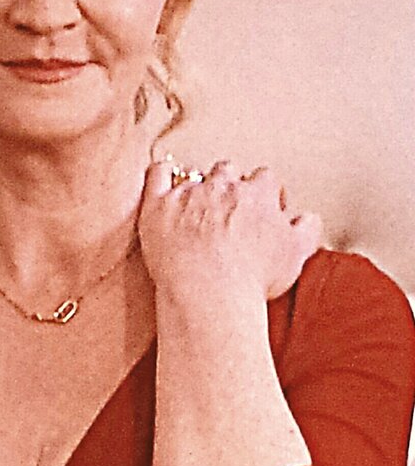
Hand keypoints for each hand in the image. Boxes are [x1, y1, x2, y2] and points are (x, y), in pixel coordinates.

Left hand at [138, 160, 321, 302]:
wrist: (211, 294)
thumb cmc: (253, 280)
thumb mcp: (296, 254)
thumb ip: (306, 229)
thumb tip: (306, 217)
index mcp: (258, 195)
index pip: (265, 179)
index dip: (264, 192)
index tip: (261, 207)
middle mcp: (223, 187)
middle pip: (228, 171)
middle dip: (229, 185)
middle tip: (228, 209)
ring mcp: (188, 195)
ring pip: (196, 174)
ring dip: (199, 184)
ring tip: (197, 203)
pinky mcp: (158, 206)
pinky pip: (157, 175)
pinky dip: (161, 174)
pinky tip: (164, 178)